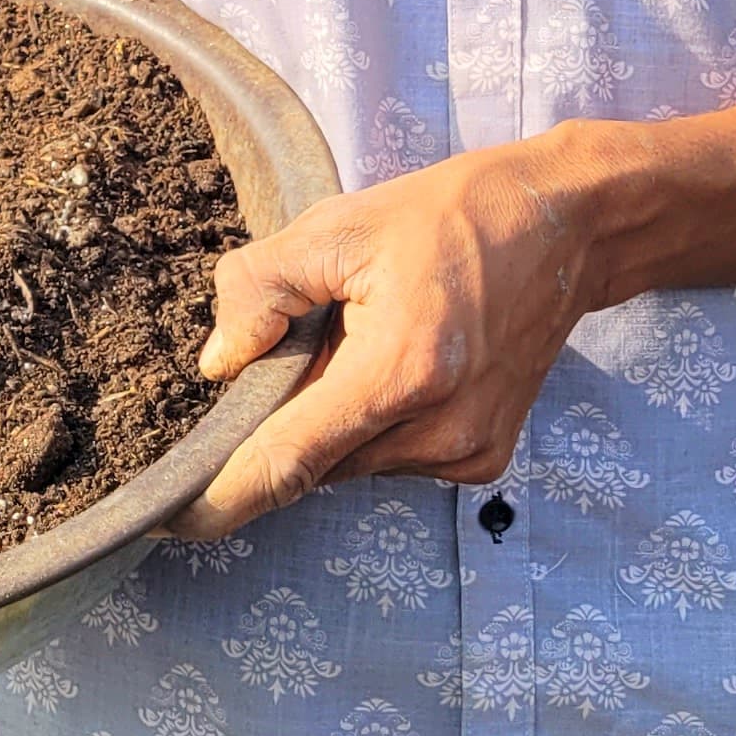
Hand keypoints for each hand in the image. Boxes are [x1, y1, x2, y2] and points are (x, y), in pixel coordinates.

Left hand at [175, 142, 595, 539]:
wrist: (565, 227)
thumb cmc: (452, 216)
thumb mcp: (341, 227)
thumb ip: (262, 289)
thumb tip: (217, 365)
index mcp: (402, 370)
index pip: (289, 461)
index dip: (222, 497)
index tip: (169, 519)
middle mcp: (439, 430)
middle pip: (314, 460)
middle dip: (285, 418)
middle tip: (301, 343)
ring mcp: (466, 453)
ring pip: (349, 462)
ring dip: (333, 416)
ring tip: (366, 336)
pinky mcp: (482, 460)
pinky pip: (389, 457)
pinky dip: (373, 421)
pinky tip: (402, 359)